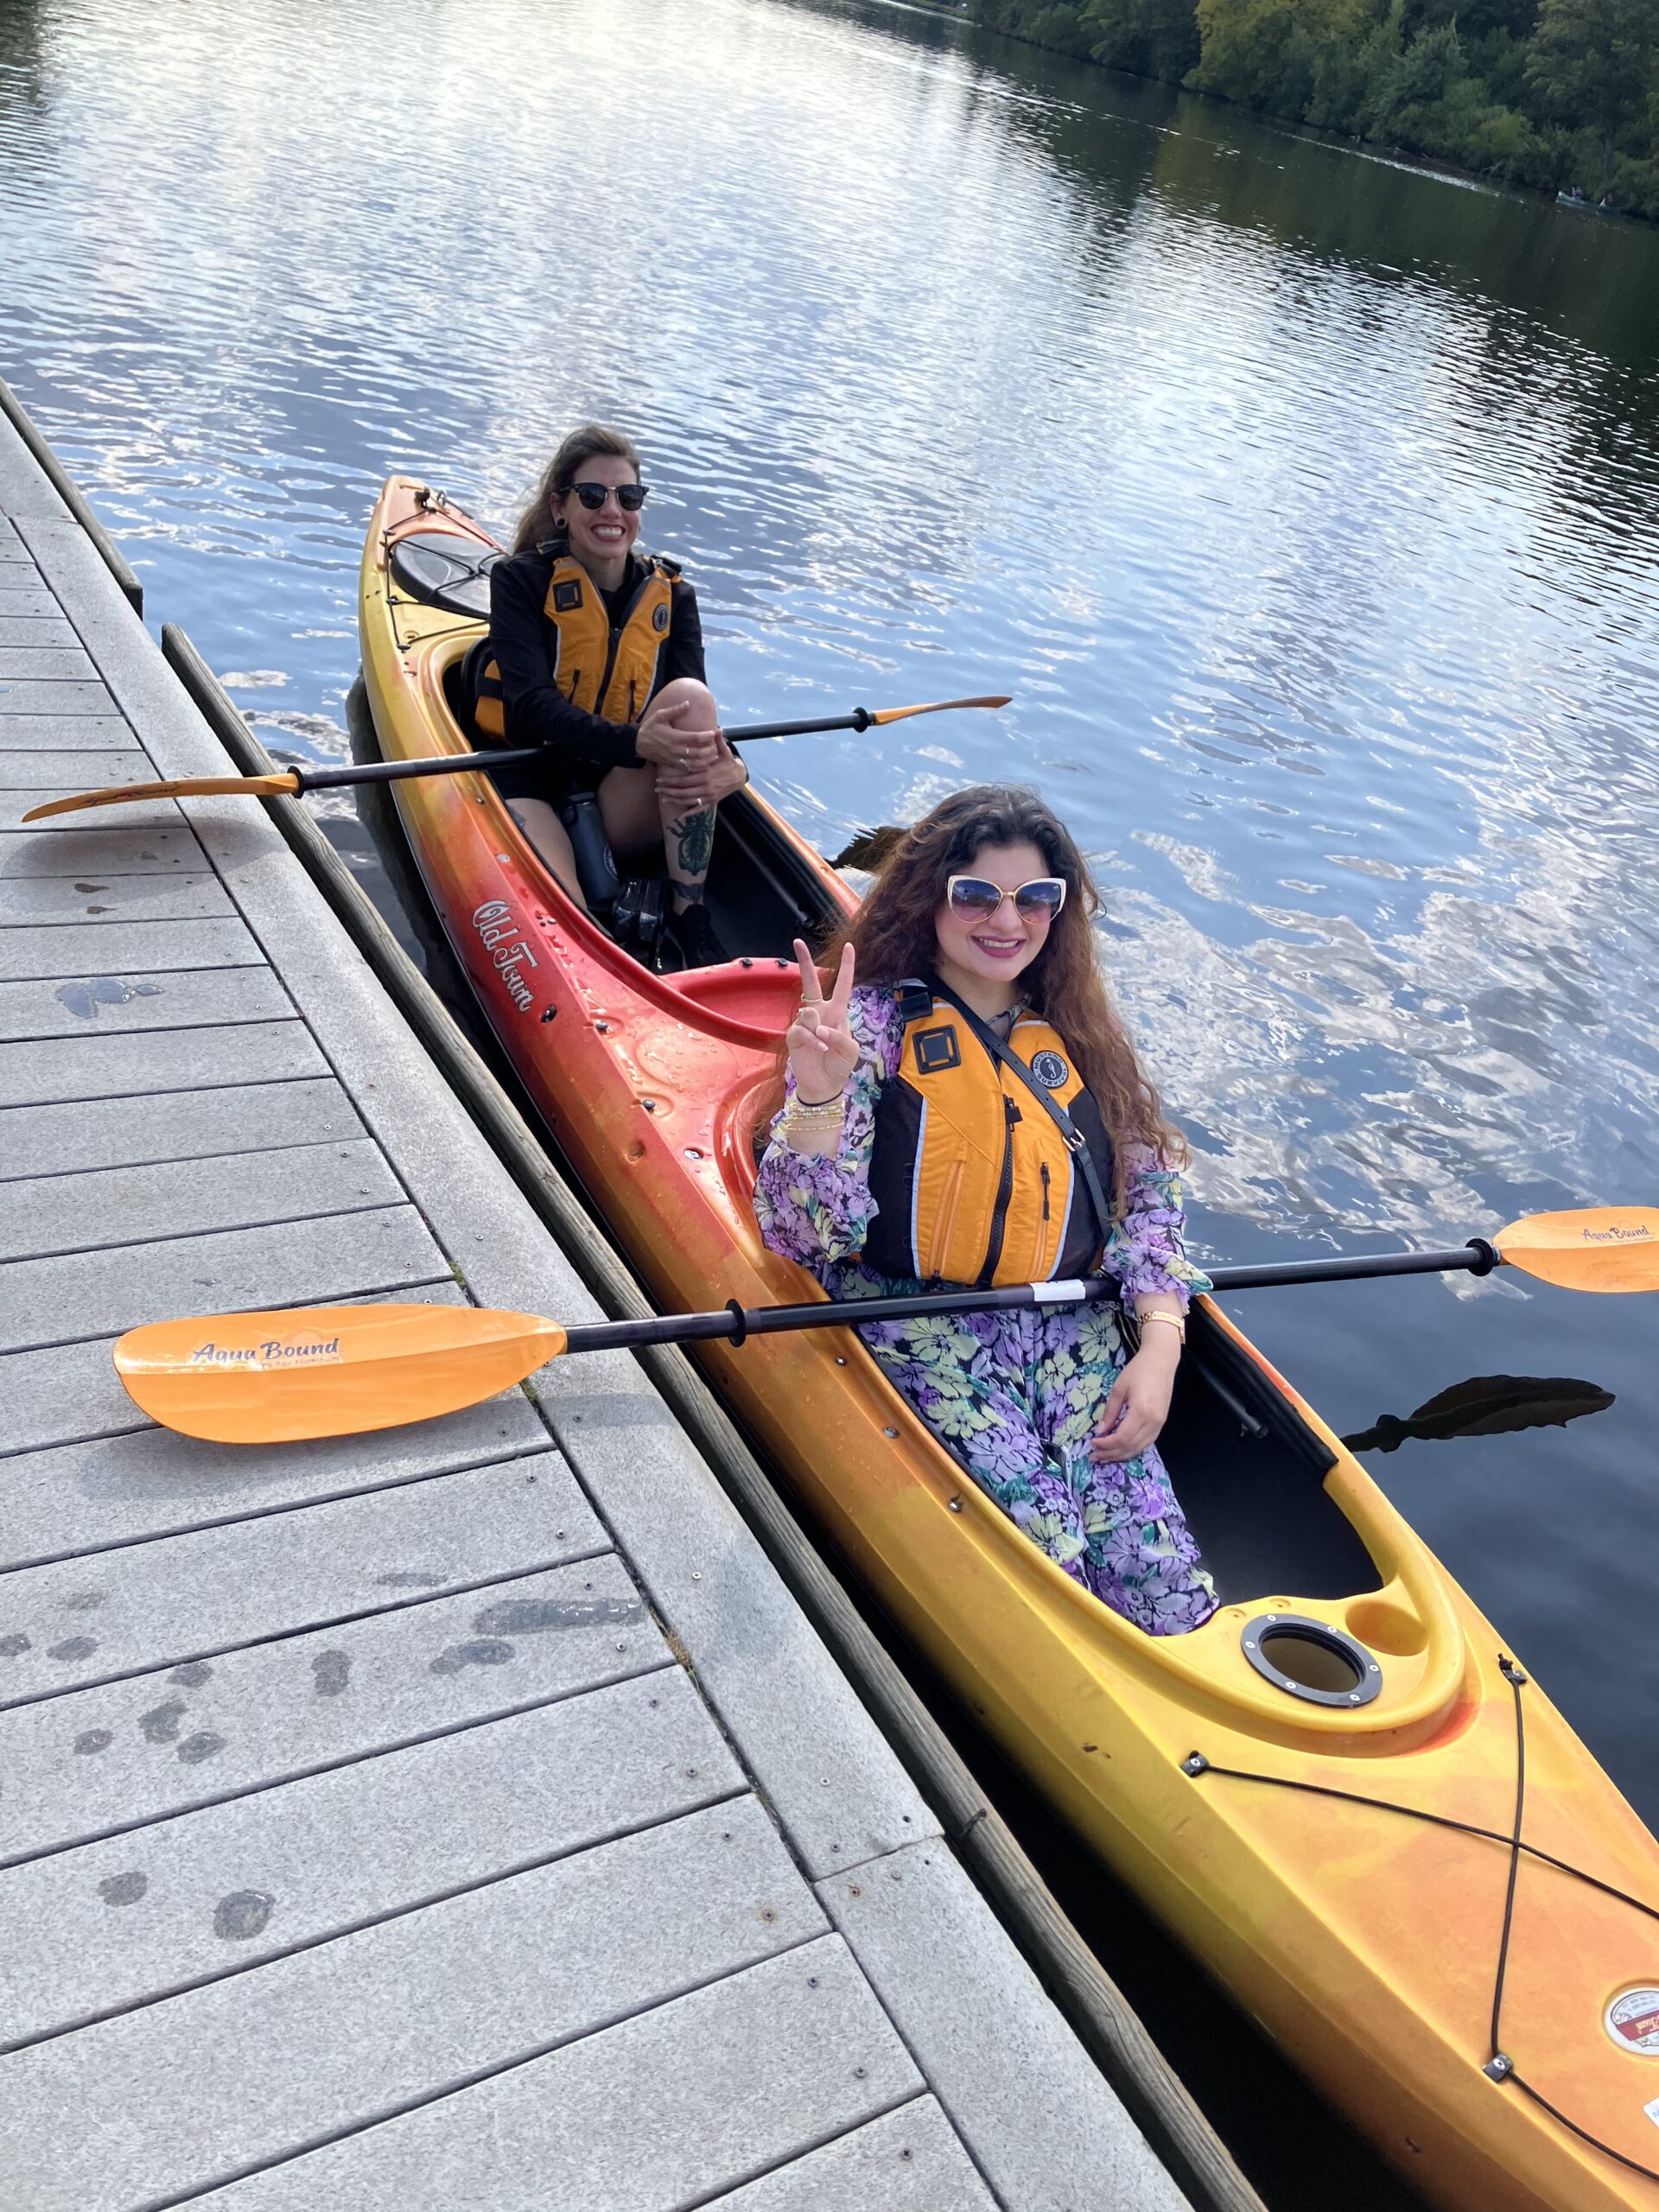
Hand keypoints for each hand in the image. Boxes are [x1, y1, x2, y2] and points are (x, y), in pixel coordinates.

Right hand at [636, 688, 719, 770]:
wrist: (637, 744)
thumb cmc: (650, 728)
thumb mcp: (660, 715)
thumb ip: (675, 710)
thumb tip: (688, 703)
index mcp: (675, 737)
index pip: (696, 738)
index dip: (708, 736)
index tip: (716, 732)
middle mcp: (676, 750)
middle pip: (699, 753)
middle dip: (710, 749)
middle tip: (717, 744)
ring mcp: (674, 759)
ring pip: (695, 763)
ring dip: (707, 760)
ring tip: (714, 754)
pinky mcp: (672, 765)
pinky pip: (688, 769)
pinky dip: (698, 768)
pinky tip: (705, 764)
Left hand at [654, 733, 746, 815]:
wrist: (739, 777)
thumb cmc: (729, 763)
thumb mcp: (724, 751)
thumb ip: (718, 741)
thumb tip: (717, 729)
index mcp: (706, 775)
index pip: (683, 779)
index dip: (670, 780)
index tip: (659, 779)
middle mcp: (705, 787)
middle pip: (682, 791)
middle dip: (668, 790)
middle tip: (656, 789)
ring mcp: (708, 797)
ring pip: (688, 801)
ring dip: (674, 800)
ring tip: (662, 798)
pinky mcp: (711, 803)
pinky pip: (698, 810)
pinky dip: (689, 814)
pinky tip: (679, 817)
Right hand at [787, 938, 857, 1102]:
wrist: (825, 1085)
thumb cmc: (840, 1064)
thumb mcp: (850, 1049)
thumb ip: (839, 1034)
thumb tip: (819, 1026)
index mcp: (837, 1012)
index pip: (842, 985)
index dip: (846, 966)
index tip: (850, 947)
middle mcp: (819, 1013)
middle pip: (811, 982)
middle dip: (804, 962)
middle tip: (797, 942)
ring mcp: (805, 1023)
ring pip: (807, 1011)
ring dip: (818, 1028)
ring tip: (824, 1044)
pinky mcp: (793, 1036)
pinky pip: (801, 1030)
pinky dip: (812, 1039)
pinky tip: (820, 1047)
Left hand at [1086, 1341, 1177, 1464]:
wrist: (1161, 1361)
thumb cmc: (1138, 1370)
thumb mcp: (1118, 1389)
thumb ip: (1110, 1412)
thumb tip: (1100, 1431)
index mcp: (1141, 1412)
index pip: (1122, 1438)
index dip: (1106, 1444)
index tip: (1092, 1442)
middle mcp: (1153, 1422)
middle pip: (1130, 1446)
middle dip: (1111, 1454)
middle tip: (1094, 1456)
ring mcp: (1160, 1424)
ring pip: (1139, 1448)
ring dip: (1121, 1455)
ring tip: (1105, 1457)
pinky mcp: (1162, 1423)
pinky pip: (1147, 1442)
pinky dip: (1133, 1449)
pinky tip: (1121, 1450)